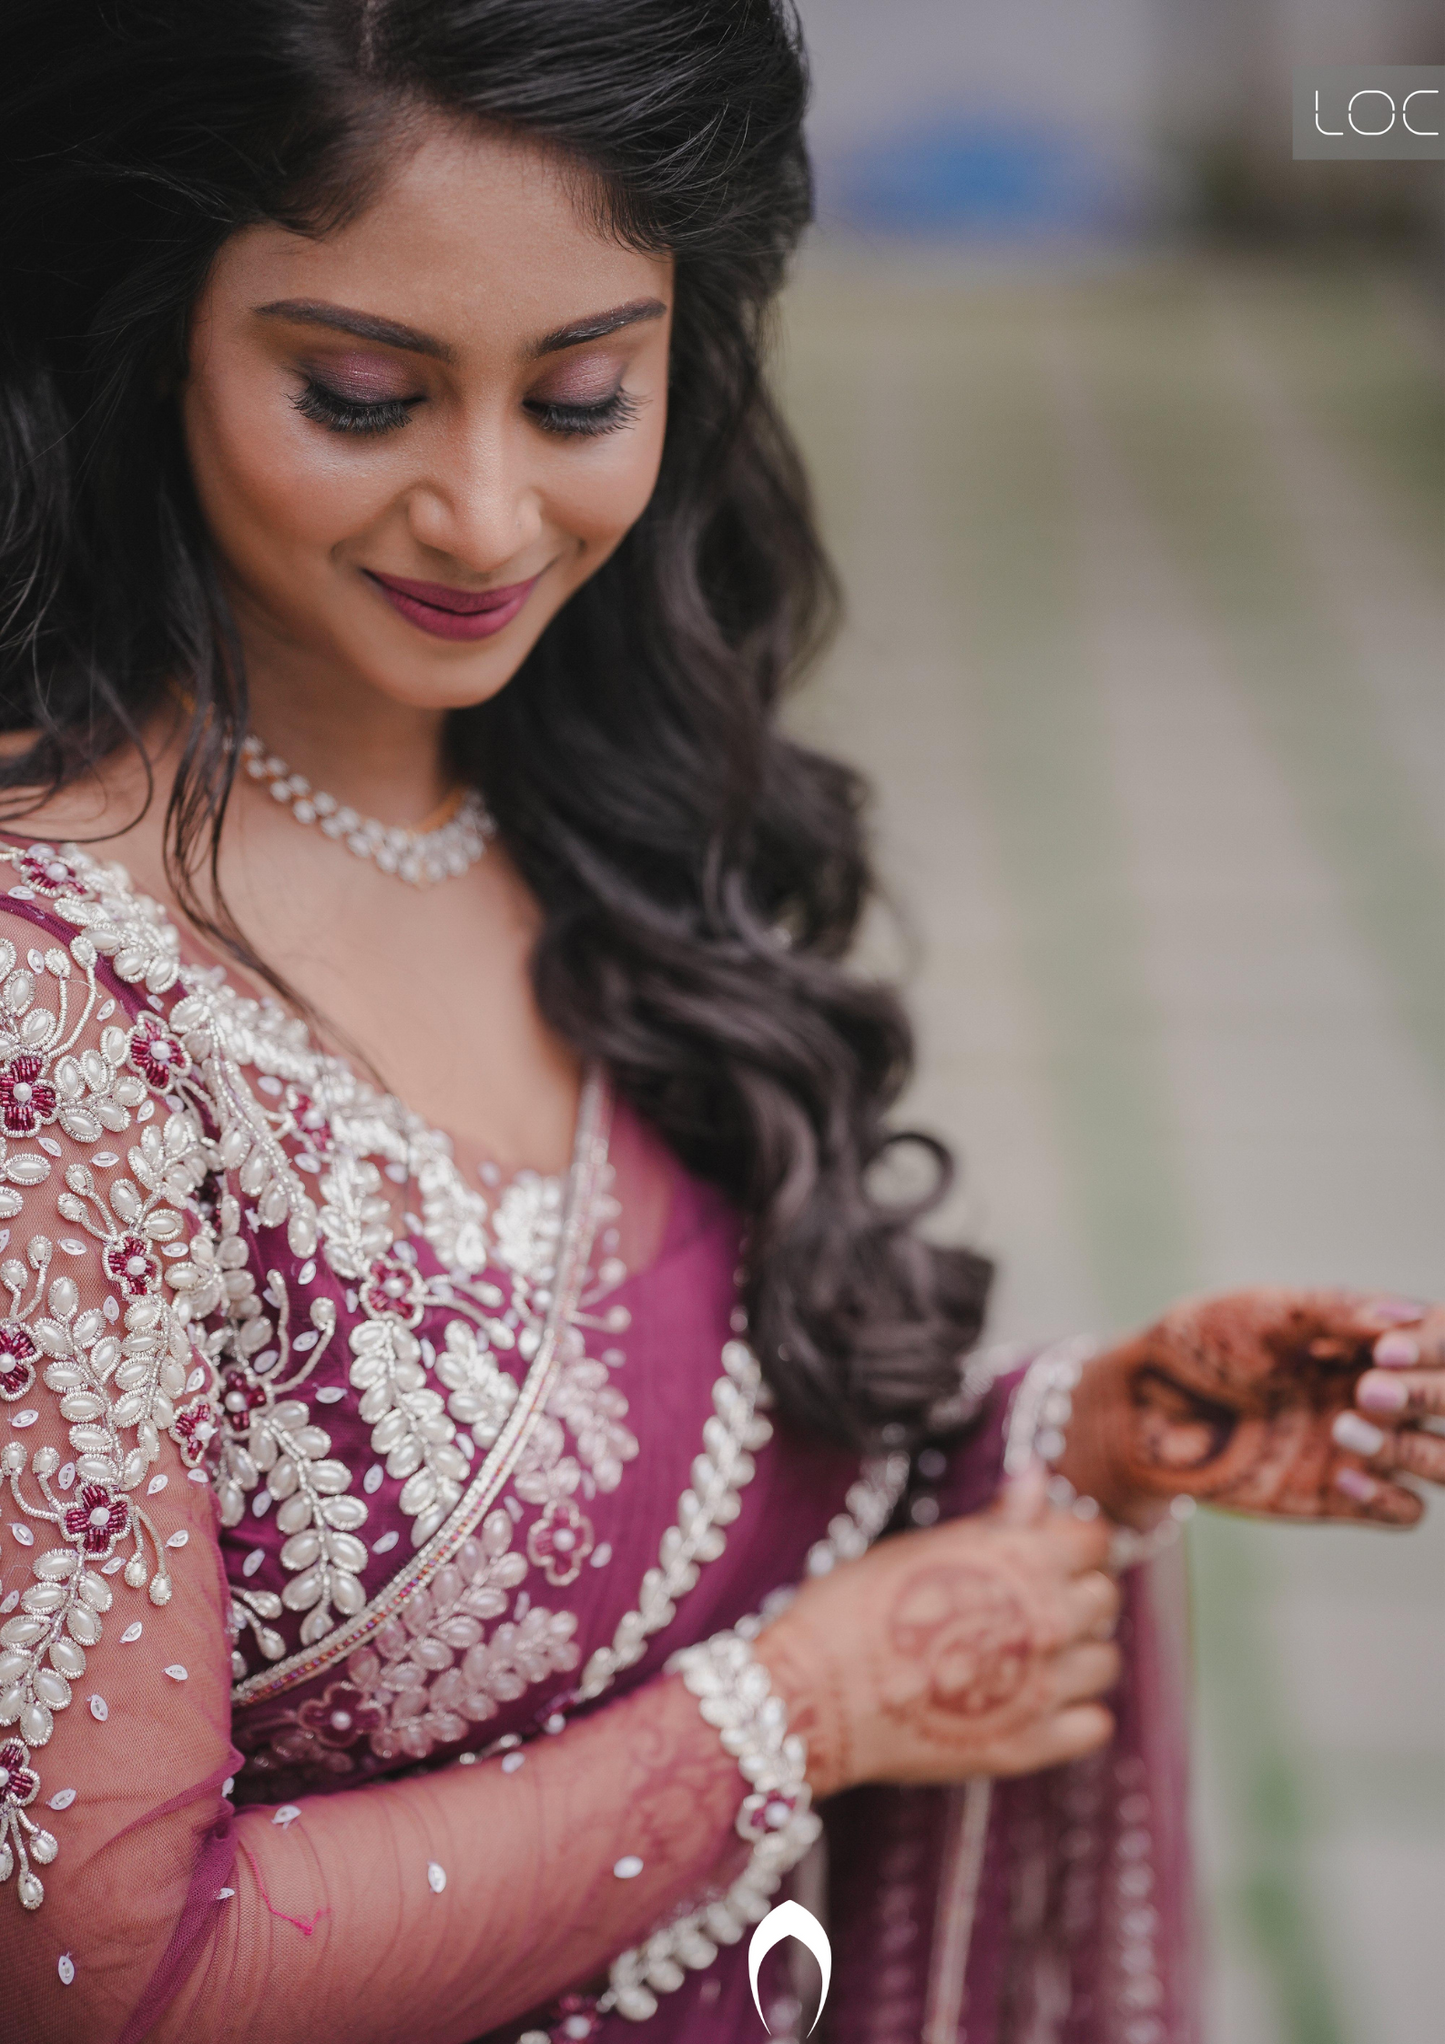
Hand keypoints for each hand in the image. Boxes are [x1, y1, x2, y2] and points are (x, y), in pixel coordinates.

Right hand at [752, 1469, 1119, 1794]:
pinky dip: (1073, 1712)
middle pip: (1104, 1596)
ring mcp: (1043, 1688)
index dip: (1068, 1538)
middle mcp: (1047, 1621)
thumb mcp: (923, 1547)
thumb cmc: (852, 1607)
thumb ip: (994, 1520)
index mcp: (1022, 1562)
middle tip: (1026, 1598)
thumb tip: (1038, 1479)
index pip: (1093, 1538)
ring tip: (1027, 1650)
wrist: (813, 1697)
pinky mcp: (1030, 1746)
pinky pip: (1095, 1724)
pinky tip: (1031, 1698)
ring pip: (1105, 1661)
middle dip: (1075, 1589)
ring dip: (1077, 1651)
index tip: (1040, 1547)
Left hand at [1062, 1289, 1442, 1527]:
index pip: (1440, 1340)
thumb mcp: (1265, 1313)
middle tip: (1368, 1388)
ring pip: (1443, 1462)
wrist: (1147, 1405)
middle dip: (1428, 1396)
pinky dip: (1388, 1496)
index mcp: (1375, 1338)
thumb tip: (1406, 1314)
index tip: (1387, 1351)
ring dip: (1414, 1449)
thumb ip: (1333, 1313)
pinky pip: (1402, 1511)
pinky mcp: (1343, 1495)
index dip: (1431, 1345)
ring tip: (1347, 1427)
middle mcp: (1386, 1392)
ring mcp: (1370, 1446)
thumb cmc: (1205, 1340)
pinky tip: (1339, 1473)